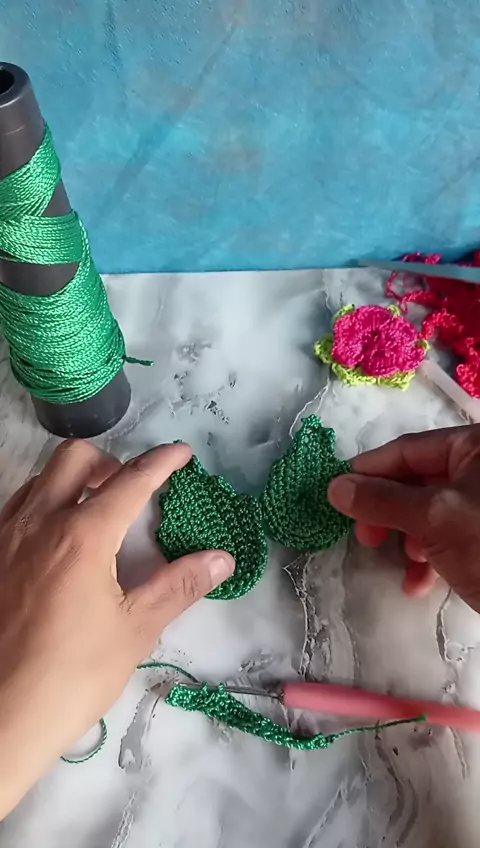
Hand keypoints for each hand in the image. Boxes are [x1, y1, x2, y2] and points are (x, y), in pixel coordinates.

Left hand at [0, 440, 233, 817]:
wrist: (1, 715)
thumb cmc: (73, 675)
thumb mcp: (135, 630)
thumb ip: (179, 585)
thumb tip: (222, 559)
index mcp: (83, 535)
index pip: (131, 481)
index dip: (161, 462)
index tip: (182, 453)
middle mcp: (40, 522)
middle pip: (76, 458)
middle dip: (111, 462)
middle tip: (132, 490)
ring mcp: (6, 536)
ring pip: (41, 478)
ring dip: (73, 480)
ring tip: (94, 510)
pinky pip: (17, 507)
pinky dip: (43, 502)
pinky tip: (56, 539)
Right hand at [328, 425, 479, 609]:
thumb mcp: (434, 518)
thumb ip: (382, 499)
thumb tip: (334, 486)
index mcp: (475, 447)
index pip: (408, 450)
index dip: (369, 471)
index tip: (335, 494)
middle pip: (416, 481)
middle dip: (388, 511)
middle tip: (365, 536)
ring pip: (428, 513)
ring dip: (407, 540)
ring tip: (401, 563)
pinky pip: (447, 538)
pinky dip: (429, 559)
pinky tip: (418, 585)